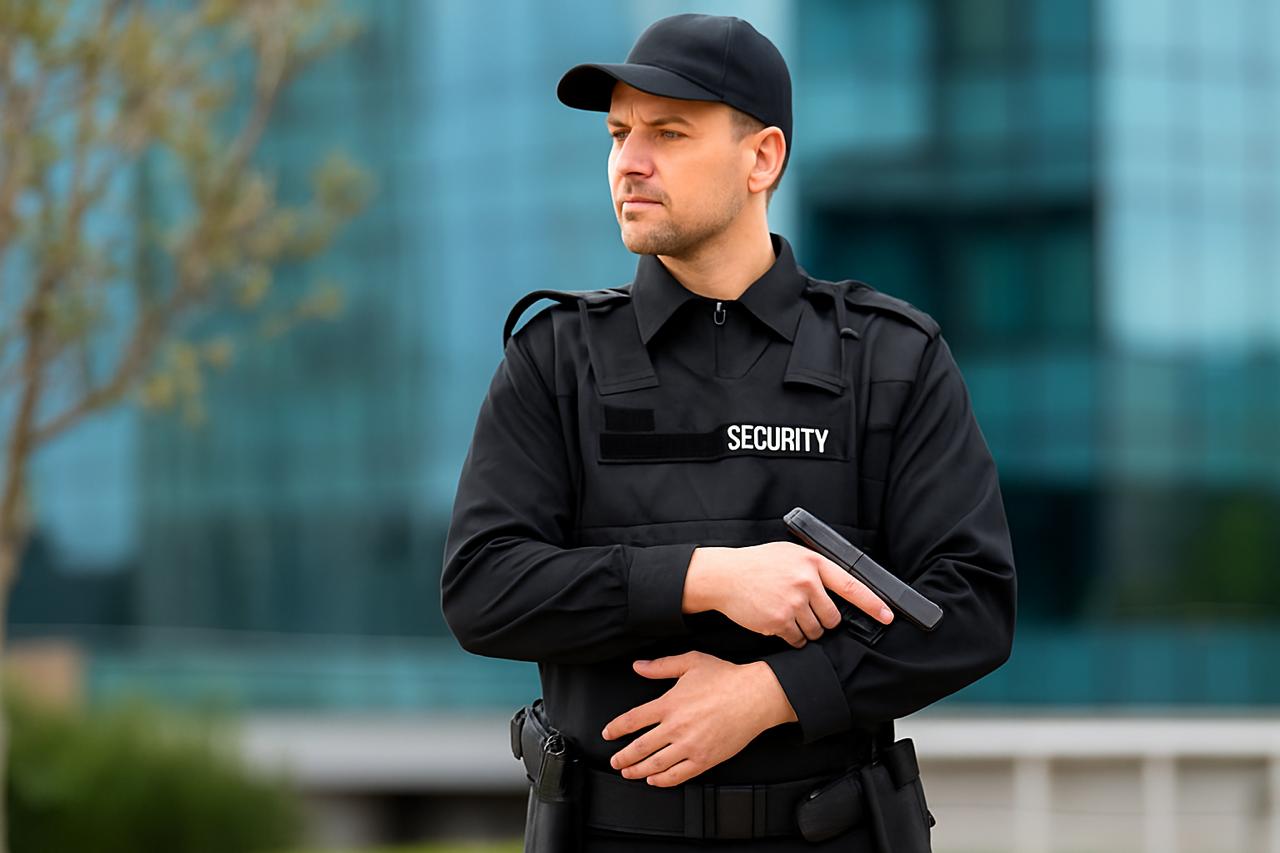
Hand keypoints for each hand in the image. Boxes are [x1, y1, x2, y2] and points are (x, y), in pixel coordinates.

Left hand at [601, 651, 793, 786]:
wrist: (756, 696)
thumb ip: (661, 666)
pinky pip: (678, 775)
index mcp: (669, 704)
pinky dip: (662, 781)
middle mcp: (676, 727)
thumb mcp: (691, 662)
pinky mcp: (705, 759)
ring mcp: (690, 746)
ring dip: (638, 771)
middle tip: (615, 761)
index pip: (633, 720)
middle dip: (623, 757)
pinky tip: (655, 780)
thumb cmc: (726, 678)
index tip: (608, 733)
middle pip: (639, 748)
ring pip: (656, 765)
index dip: (616, 728)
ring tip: (629, 773)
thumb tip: (639, 666)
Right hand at [683, 541, 892, 647]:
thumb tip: (839, 587)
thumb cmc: (757, 564)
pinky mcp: (778, 622)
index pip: (851, 586)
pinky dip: (792, 636)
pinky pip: (798, 640)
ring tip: (788, 613)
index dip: (872, 604)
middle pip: (833, 618)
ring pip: (816, 632)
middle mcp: (805, 583)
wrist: (724, 576)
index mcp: (812, 563)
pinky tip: (778, 621)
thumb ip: (814, 567)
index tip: (887, 616)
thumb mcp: (789, 554)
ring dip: (807, 629)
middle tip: (806, 610)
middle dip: (824, 620)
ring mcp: (792, 604)